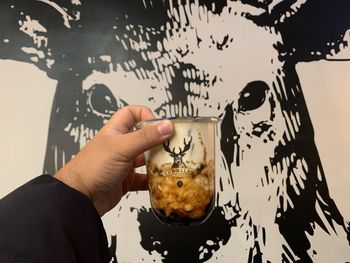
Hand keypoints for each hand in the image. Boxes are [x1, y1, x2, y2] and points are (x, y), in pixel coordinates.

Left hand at [54, 105, 173, 215]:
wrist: (80, 198)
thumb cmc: (91, 168)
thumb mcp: (121, 148)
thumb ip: (145, 137)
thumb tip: (166, 126)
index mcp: (116, 131)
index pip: (132, 114)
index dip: (146, 115)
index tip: (159, 125)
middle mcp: (120, 146)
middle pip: (144, 137)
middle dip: (158, 141)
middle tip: (173, 145)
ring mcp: (123, 164)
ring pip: (146, 159)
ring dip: (158, 162)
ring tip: (171, 164)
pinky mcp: (126, 181)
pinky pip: (143, 179)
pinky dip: (152, 181)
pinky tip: (160, 183)